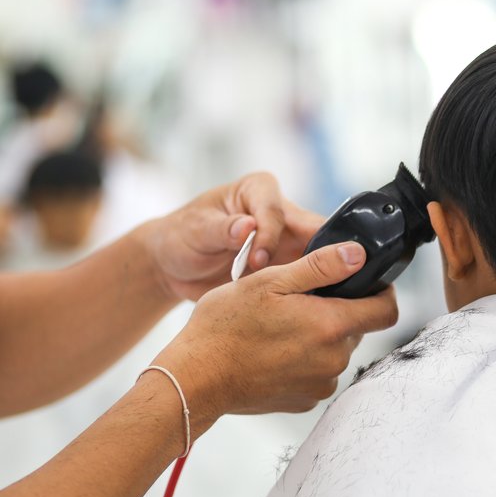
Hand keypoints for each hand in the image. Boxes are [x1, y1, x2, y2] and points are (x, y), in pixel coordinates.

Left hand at [139, 172, 324, 301]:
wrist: (175, 266)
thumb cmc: (182, 237)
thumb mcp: (195, 230)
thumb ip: (222, 229)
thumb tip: (248, 226)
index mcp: (259, 191)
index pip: (276, 211)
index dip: (270, 237)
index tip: (257, 262)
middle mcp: (281, 212)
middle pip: (313, 230)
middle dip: (316, 254)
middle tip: (315, 279)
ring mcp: (289, 241)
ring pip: (319, 256)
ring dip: (317, 276)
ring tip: (314, 298)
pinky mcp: (290, 266)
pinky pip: (309, 277)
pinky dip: (310, 290)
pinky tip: (307, 305)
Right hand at [151, 242, 397, 433]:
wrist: (195, 379)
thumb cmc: (226, 326)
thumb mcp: (271, 281)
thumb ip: (321, 267)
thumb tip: (360, 255)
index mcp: (332, 325)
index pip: (387, 310)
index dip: (381, 292)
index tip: (364, 283)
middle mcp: (334, 359)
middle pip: (358, 328)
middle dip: (339, 311)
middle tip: (301, 301)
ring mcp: (320, 384)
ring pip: (336, 351)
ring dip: (320, 337)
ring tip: (282, 327)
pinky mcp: (304, 401)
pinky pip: (318, 374)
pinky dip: (305, 361)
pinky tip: (274, 352)